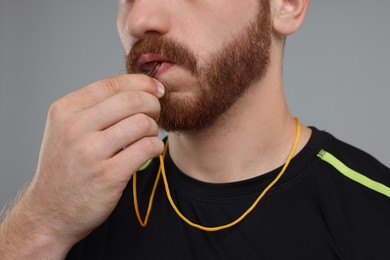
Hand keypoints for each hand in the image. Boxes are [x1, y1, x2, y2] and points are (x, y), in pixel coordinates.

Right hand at [0, 74, 164, 257]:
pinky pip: (147, 148)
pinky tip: (150, 151)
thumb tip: (138, 89)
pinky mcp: (108, 175)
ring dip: (154, 128)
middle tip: (155, 115)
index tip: (156, 90)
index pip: (113, 83)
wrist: (49, 211)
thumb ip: (95, 108)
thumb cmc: (66, 167)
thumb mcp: (66, 129)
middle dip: (153, 105)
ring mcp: (91, 152)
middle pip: (133, 100)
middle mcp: (75, 127)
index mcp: (65, 110)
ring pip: (142, 123)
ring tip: (148, 137)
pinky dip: (156, 147)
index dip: (142, 83)